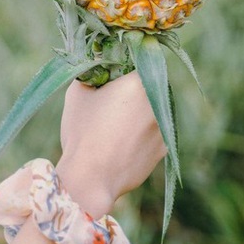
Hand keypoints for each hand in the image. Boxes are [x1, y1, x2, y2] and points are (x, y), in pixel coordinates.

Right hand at [56, 71, 166, 216]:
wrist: (91, 179)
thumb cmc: (81, 132)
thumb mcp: (78, 92)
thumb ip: (91, 73)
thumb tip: (97, 66)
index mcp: (139, 82)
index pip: (140, 64)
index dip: (127, 70)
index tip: (115, 79)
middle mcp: (158, 101)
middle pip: (151, 86)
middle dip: (137, 91)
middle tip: (117, 102)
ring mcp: (164, 126)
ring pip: (155, 110)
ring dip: (142, 112)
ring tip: (120, 125)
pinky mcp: (164, 148)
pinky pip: (155, 132)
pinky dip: (144, 134)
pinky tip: (125, 142)